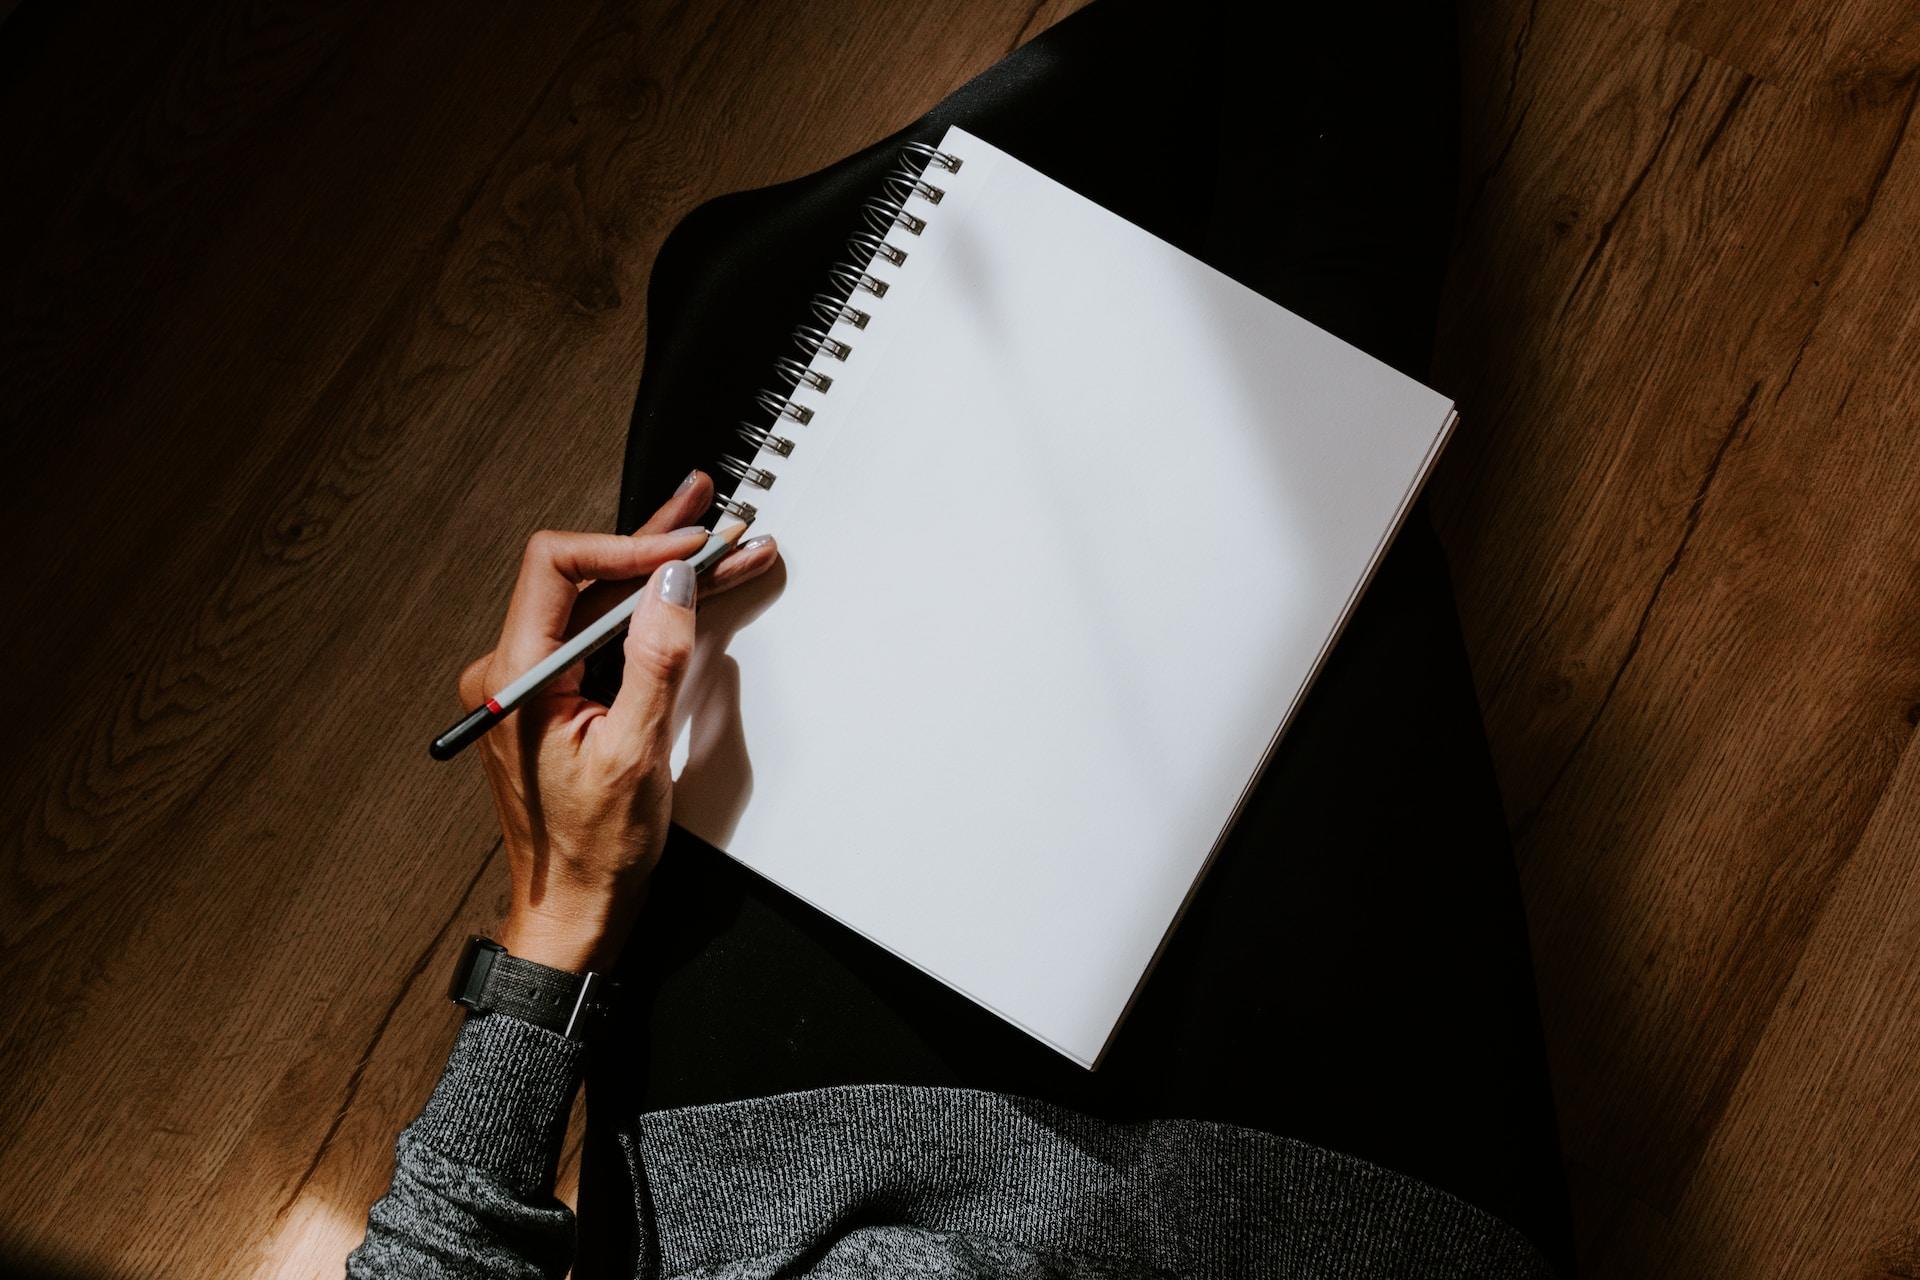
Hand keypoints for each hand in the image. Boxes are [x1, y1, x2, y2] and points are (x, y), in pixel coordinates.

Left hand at [456, 471, 777, 971]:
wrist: (574, 911)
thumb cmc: (592, 851)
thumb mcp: (635, 752)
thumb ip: (655, 659)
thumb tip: (673, 585)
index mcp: (513, 676)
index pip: (557, 566)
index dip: (627, 544)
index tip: (685, 548)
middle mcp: (511, 670)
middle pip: (584, 577)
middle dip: (657, 549)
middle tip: (713, 519)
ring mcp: (534, 682)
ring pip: (599, 603)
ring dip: (661, 579)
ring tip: (721, 547)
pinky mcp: (559, 696)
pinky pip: (603, 637)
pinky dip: (650, 616)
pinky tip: (691, 595)